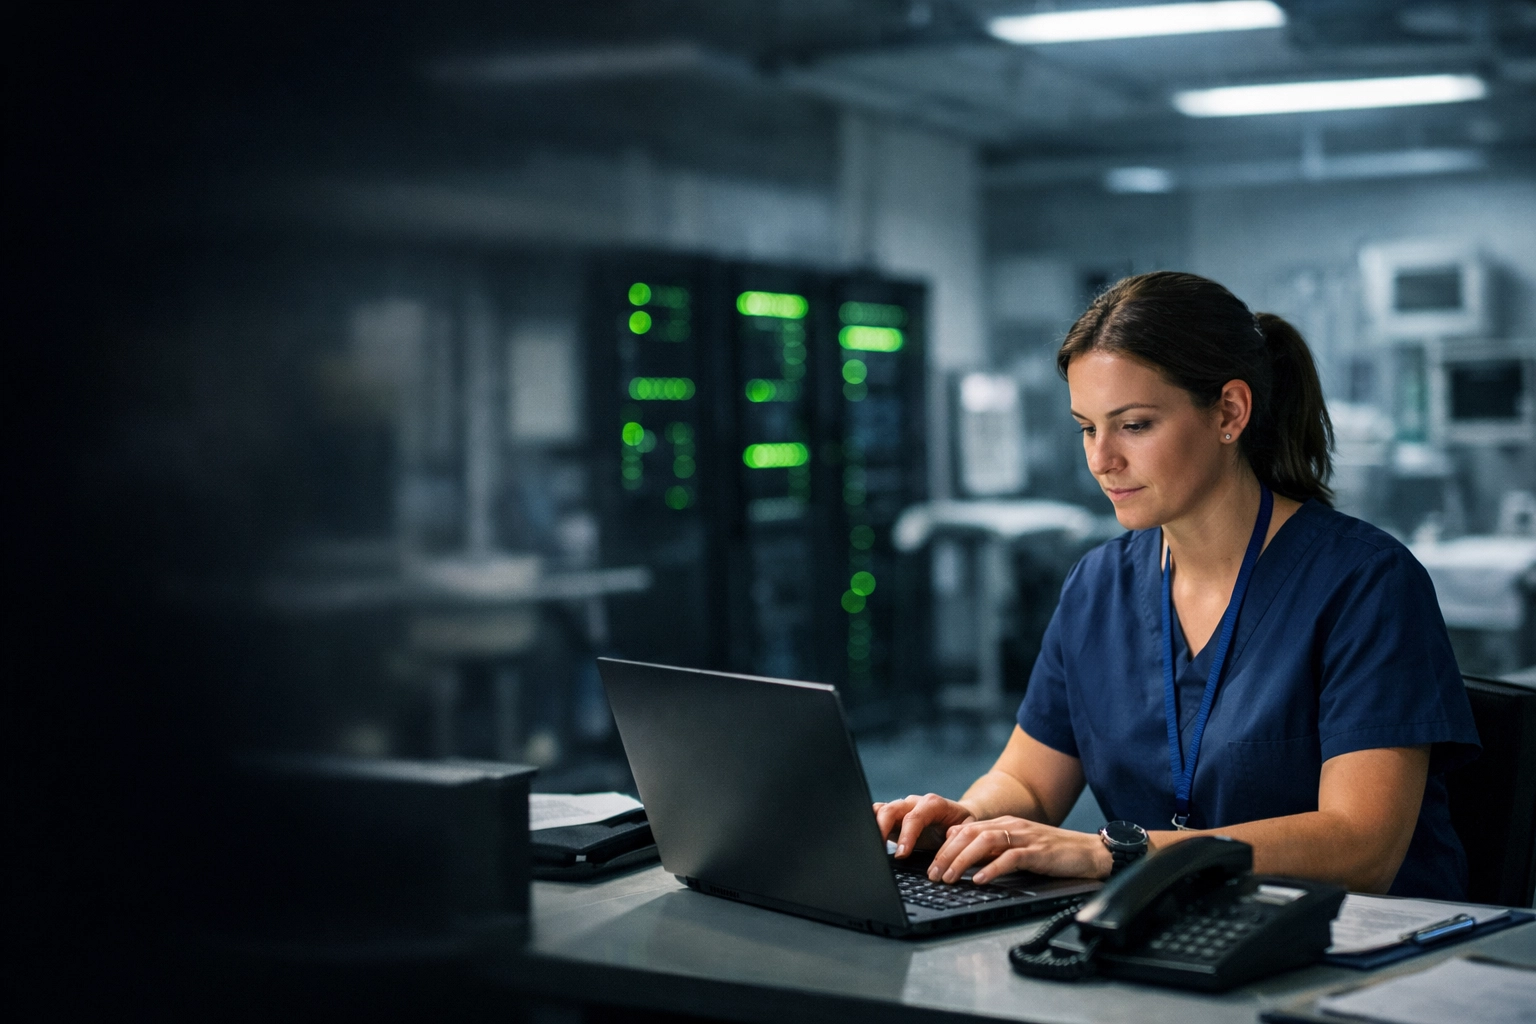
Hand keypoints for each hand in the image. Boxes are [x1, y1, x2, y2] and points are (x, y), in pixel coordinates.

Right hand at [872, 793, 975, 858]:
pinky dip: (871, 824)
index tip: (902, 854)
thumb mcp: (965, 833)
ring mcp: (902, 808)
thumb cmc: (963, 826)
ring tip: (873, 846)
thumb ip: (956, 839)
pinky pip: (877, 814)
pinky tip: (871, 841)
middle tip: (880, 850)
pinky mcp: (894, 816)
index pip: (915, 817)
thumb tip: (945, 849)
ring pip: (880, 809)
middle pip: (892, 809)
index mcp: (933, 804)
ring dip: (874, 827)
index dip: (906, 835)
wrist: (959, 818)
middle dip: (883, 829)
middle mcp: (915, 803)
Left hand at [928, 816, 1112, 884]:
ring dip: (963, 861)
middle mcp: (1011, 826)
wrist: (1089, 852)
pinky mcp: (1038, 851)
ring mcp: (1025, 837)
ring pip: (985, 842)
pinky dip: (993, 868)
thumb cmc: (1053, 854)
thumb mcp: (1018, 848)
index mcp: (1004, 824)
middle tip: (933, 876)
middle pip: (969, 834)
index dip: (944, 847)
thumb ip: (994, 849)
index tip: (930, 866)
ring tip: (950, 878)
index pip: (965, 830)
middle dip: (947, 855)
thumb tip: (962, 855)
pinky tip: (980, 880)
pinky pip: (1011, 857)